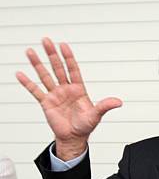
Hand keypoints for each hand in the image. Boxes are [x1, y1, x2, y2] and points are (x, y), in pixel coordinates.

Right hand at [16, 38, 121, 159]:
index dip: (68, 57)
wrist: (74, 138)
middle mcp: (66, 89)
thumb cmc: (85, 126)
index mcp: (78, 89)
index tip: (63, 45)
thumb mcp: (96, 115)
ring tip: (29, 52)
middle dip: (52, 54)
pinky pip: (35, 91)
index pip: (73, 69)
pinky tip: (20, 74)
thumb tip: (119, 102)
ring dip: (37, 64)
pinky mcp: (46, 103)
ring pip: (45, 76)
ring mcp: (55, 95)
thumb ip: (105, 106)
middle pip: (57, 68)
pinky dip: (27, 83)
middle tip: (46, 40)